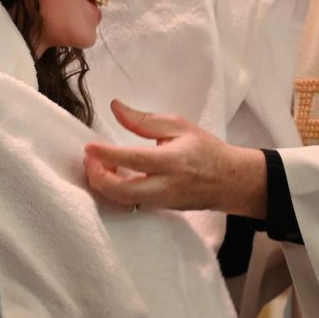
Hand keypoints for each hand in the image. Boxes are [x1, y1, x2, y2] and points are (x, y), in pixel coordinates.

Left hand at [84, 100, 267, 217]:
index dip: (107, 154)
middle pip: (121, 191)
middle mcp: (165, 186)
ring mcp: (161, 202)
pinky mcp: (158, 209)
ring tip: (100, 163)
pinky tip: (113, 174)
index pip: (134, 159)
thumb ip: (144, 120)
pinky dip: (115, 189)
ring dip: (104, 183)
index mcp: (172, 161)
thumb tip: (116, 108)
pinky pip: (129, 202)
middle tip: (90, 157)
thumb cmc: (205, 150)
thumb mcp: (179, 126)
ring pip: (122, 200)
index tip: (89, 146)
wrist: (229, 181)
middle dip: (97, 176)